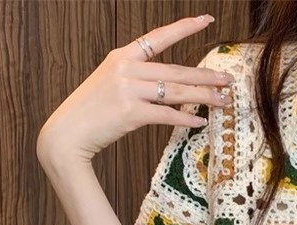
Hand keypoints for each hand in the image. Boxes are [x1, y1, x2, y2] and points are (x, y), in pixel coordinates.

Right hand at [36, 14, 233, 165]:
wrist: (69, 131)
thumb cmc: (93, 110)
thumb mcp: (112, 82)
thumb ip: (139, 80)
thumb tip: (172, 88)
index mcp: (122, 56)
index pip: (159, 37)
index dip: (184, 28)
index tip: (206, 20)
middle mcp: (126, 68)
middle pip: (176, 70)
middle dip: (205, 76)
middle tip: (227, 80)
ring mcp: (128, 90)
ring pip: (176, 91)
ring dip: (203, 97)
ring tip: (223, 101)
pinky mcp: (131, 112)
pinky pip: (166, 114)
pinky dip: (185, 118)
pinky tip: (199, 121)